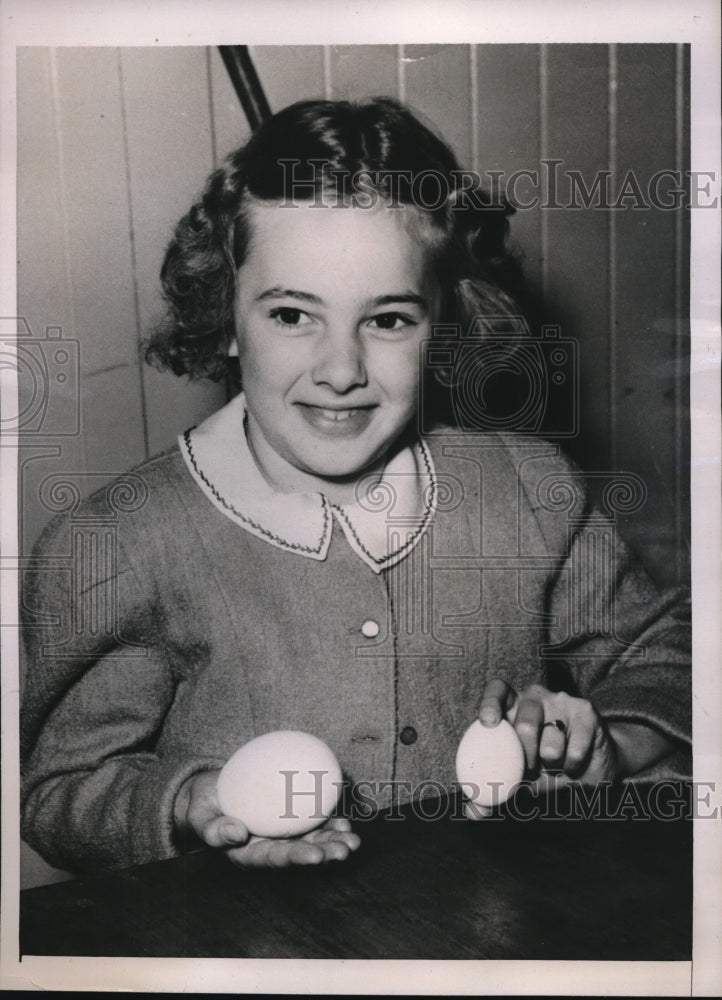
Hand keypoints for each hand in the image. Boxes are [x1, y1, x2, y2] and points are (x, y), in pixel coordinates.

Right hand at [174, 770, 360, 867]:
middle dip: (324, 854)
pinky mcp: (292, 818)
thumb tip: (235, 833)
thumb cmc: (204, 807)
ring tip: (352, 841)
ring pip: (313, 840)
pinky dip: (330, 822)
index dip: (296, 858)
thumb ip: (213, 828)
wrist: (212, 794)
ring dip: (334, 842)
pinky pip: (313, 821)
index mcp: (250, 854)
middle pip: (301, 853)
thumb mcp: (201, 817)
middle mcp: (271, 847)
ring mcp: (284, 833)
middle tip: (344, 850)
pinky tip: (345, 821)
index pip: (275, 858)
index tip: (315, 855)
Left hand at [478, 679, 619, 791]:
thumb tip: (473, 812)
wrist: (591, 766)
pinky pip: (574, 749)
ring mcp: (561, 702)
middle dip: (526, 756)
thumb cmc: (546, 769)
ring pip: (552, 741)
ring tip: (557, 766)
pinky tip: (574, 765)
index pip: (498, 691)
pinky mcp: (585, 712)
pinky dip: (572, 766)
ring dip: (553, 765)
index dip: (491, 703)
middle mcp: (535, 698)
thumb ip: (494, 791)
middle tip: (530, 770)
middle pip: (525, 724)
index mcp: (512, 707)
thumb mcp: (519, 778)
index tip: (488, 723)